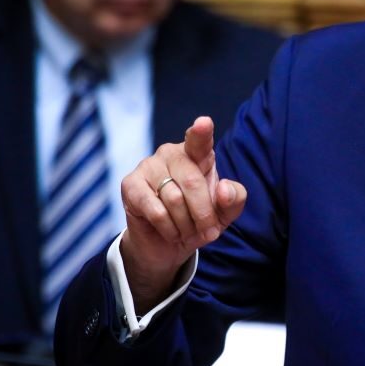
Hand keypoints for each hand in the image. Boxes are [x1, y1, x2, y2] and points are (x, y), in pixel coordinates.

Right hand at [119, 116, 247, 310]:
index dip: (201, 131)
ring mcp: (148, 165)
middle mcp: (172, 153)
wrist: (168, 243)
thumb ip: (234, 198)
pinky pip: (156, 211)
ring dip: (186, 225)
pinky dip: (168, 228)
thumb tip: (223, 189)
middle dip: (204, 214)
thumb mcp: (225, 212)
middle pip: (192, 182)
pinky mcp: (130, 184)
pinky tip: (170, 231)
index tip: (204, 123)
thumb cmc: (199, 219)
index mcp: (198, 154)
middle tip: (208, 232)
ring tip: (186, 231)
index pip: (200, 140)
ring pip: (174, 199)